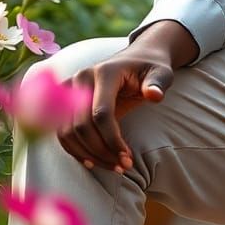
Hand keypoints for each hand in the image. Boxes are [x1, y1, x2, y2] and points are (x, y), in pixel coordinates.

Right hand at [57, 20, 196, 171]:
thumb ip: (158, 83)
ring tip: (113, 167)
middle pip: (81, 126)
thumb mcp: (161, 72)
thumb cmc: (151, 68)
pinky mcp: (63, 100)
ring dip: (87, 154)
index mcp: (105, 72)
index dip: (112, 140)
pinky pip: (62, 131)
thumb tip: (154, 95)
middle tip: (123, 167)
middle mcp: (81, 79)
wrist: (137, 58)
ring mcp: (69, 89)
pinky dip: (75, 149)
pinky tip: (94, 162)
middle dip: (101, 151)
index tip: (128, 158)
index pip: (100, 113)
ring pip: (67, 132)